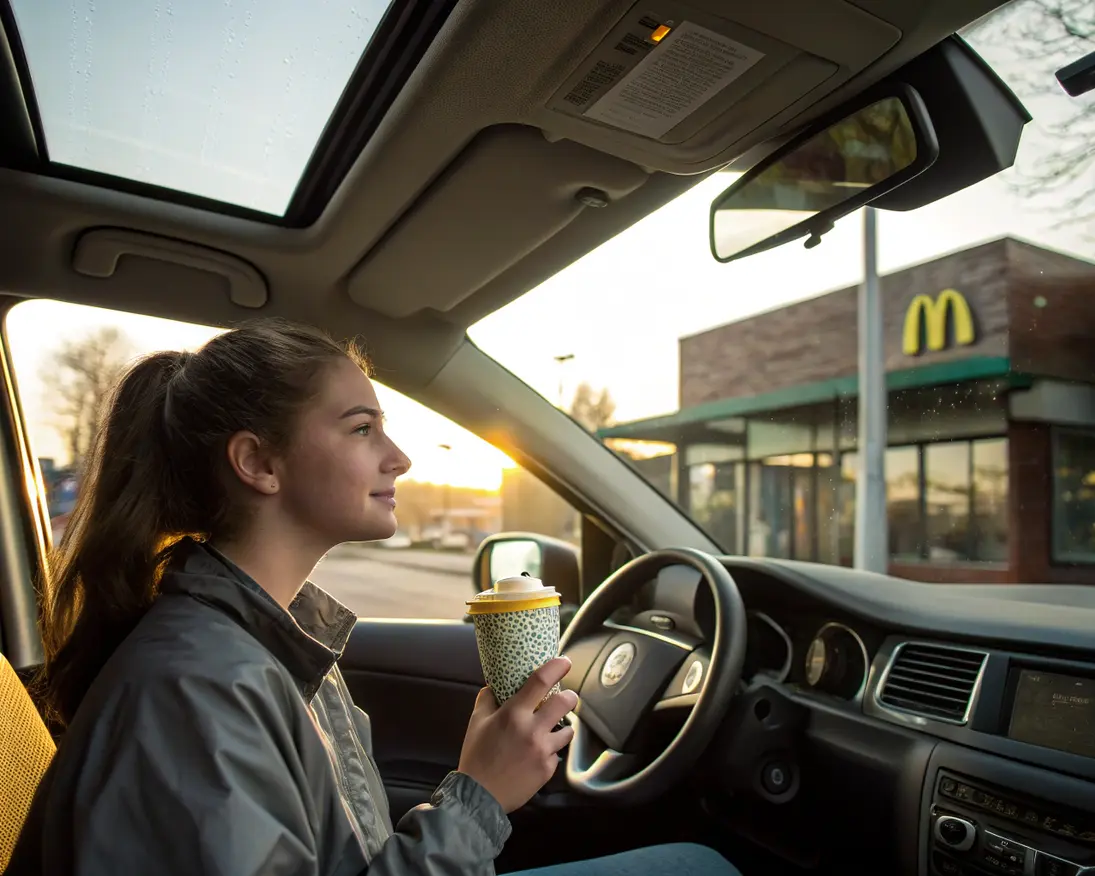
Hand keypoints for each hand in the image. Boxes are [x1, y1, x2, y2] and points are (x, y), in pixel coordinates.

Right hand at [457, 656, 577, 812]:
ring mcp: (543, 751)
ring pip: (568, 730)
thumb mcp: (476, 722)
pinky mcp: (548, 769)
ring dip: (562, 726)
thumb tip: (495, 684)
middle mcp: (532, 730)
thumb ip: (487, 699)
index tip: (564, 662)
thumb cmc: (476, 756)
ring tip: (552, 729)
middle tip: (566, 697)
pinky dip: (550, 750)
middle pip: (565, 703)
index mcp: (513, 714)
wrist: (478, 796)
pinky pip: (557, 753)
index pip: (541, 681)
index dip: (556, 667)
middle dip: (570, 697)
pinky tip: (538, 754)